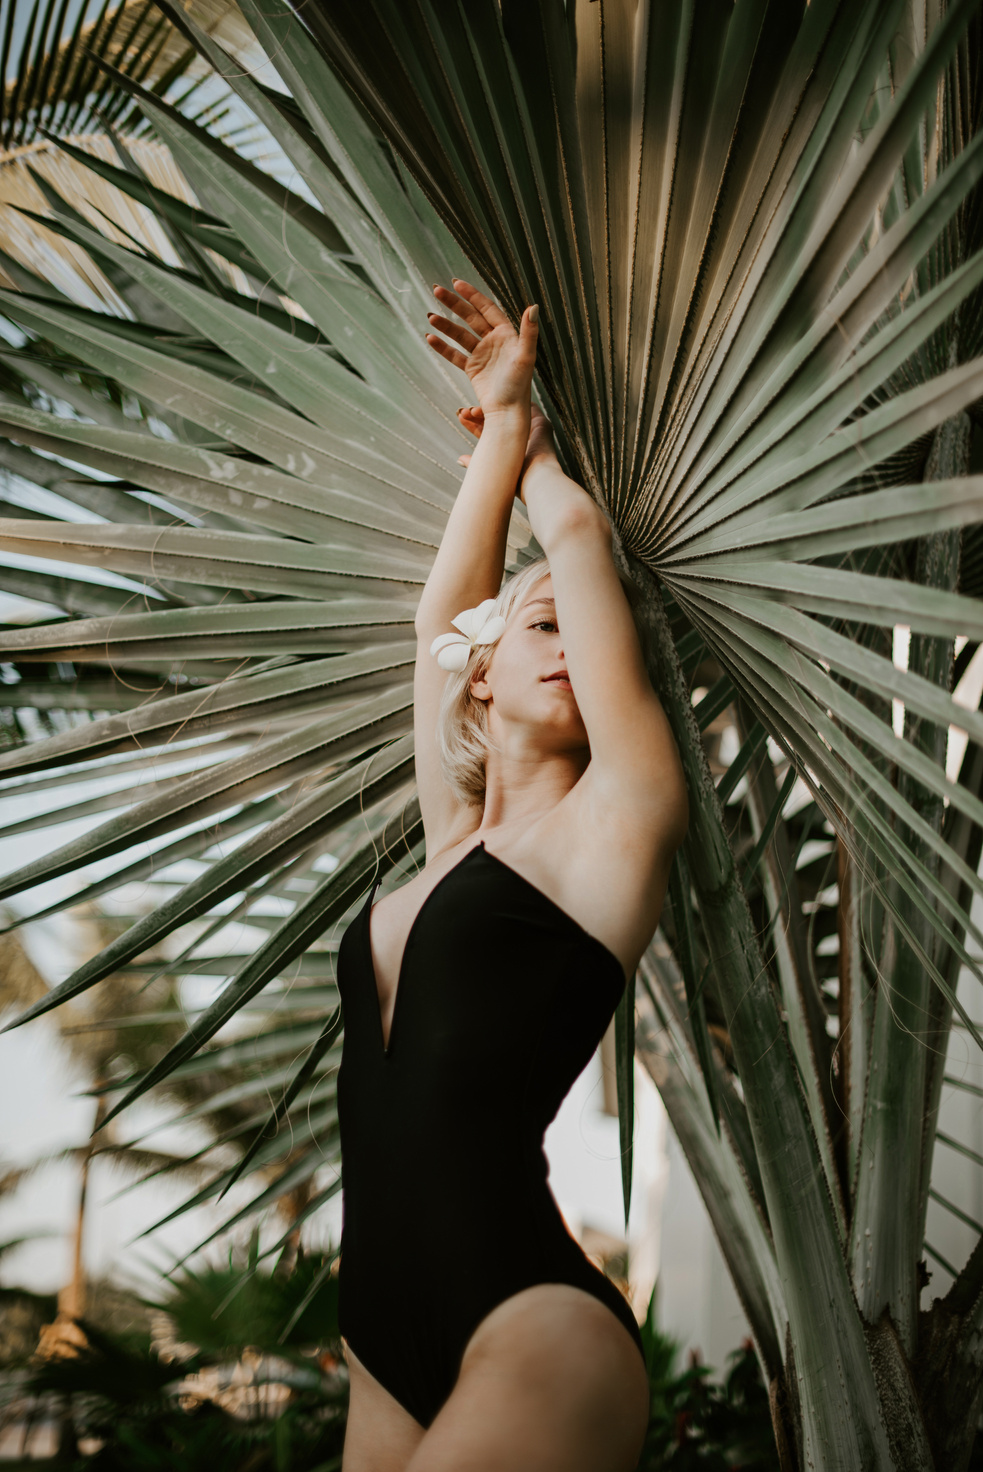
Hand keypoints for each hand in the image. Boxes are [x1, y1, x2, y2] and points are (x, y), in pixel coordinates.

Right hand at [426, 279, 537, 416]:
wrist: (507, 412)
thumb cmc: (519, 386)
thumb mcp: (526, 356)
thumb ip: (529, 331)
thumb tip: (533, 307)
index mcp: (507, 334)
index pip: (487, 308)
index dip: (472, 295)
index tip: (456, 283)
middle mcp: (494, 342)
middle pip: (470, 317)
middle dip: (453, 304)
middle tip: (437, 290)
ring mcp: (482, 355)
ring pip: (460, 334)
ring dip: (445, 325)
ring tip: (430, 316)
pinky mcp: (473, 369)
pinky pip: (455, 354)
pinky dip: (443, 347)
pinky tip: (430, 337)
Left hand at [454, 404, 558, 483]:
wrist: (535, 479)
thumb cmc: (514, 481)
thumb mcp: (490, 470)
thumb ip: (475, 463)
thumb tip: (459, 459)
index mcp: (508, 449)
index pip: (488, 431)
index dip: (473, 424)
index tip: (461, 417)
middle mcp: (521, 439)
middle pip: (498, 419)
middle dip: (480, 413)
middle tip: (464, 411)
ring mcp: (532, 431)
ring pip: (511, 410)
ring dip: (493, 406)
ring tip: (474, 409)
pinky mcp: (542, 425)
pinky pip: (530, 406)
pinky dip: (516, 399)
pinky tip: (498, 399)